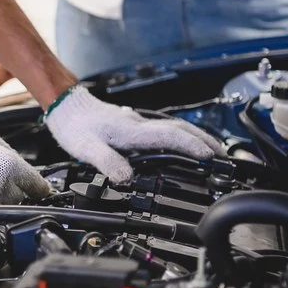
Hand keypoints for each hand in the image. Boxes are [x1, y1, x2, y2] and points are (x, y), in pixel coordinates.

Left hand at [44, 87, 223, 182]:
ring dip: (195, 137)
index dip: (192, 146)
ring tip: (210, 150)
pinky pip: (163, 129)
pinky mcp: (132, 125)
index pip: (170, 136)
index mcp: (131, 131)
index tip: (209, 156)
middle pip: (180, 130)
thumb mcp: (87, 150)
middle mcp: (138, 125)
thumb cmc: (74, 127)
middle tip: (222, 155)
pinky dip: (179, 136)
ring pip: (174, 128)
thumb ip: (108, 164)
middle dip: (203, 141)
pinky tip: (180, 144)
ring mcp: (136, 123)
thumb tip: (127, 179)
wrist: (65, 107)